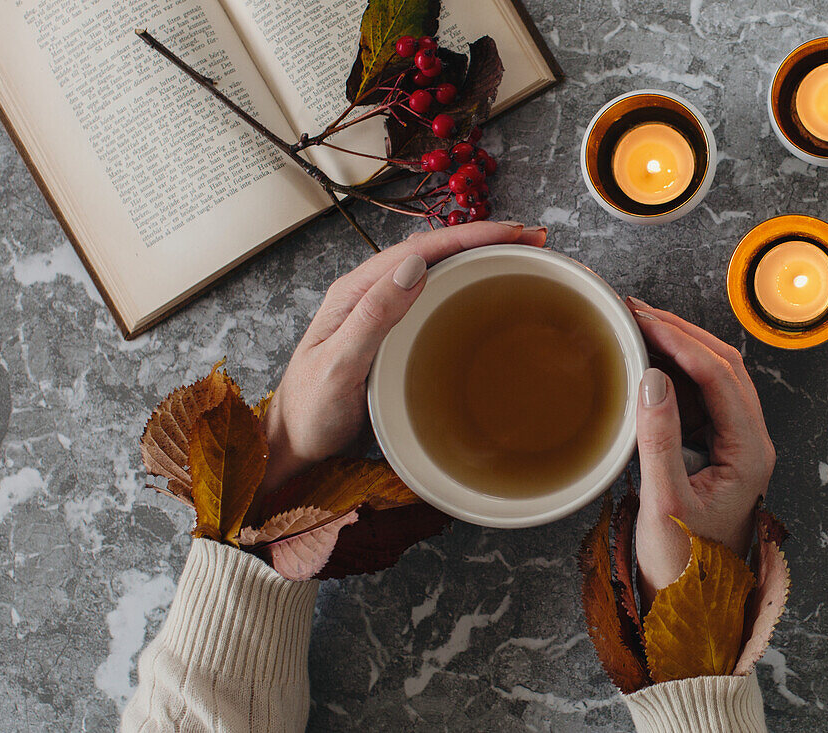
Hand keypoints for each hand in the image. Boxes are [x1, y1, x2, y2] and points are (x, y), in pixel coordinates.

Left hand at [258, 221, 547, 493]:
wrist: (294, 441)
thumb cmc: (311, 409)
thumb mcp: (340, 365)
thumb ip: (373, 317)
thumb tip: (414, 267)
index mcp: (356, 291)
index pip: (421, 249)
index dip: (471, 236)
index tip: (513, 234)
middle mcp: (369, 294)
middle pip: (434, 252)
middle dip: (484, 239)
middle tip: (533, 240)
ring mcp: (381, 312)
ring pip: (436, 271)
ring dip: (478, 259)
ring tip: (520, 257)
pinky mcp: (392, 332)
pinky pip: (433, 298)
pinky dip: (466, 286)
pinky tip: (486, 293)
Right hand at [625, 298, 774, 612]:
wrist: (690, 609)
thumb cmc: (682, 567)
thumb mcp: (665, 504)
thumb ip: (658, 440)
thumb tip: (652, 377)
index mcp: (749, 452)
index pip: (718, 376)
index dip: (678, 339)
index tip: (640, 318)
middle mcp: (750, 442)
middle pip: (723, 367)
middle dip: (680, 332)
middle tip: (635, 311)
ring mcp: (735, 446)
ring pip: (714, 379)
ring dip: (679, 349)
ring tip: (637, 328)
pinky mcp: (715, 453)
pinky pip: (699, 400)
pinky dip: (673, 375)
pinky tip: (646, 366)